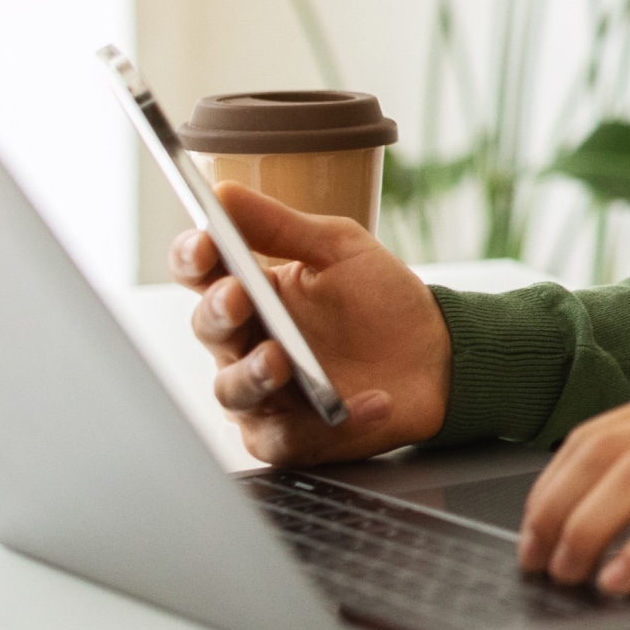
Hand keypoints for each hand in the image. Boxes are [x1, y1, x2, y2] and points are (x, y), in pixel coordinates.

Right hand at [168, 184, 451, 465]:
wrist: (434, 353)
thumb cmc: (381, 299)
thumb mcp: (340, 248)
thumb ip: (282, 226)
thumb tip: (224, 192)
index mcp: (252, 291)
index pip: (203, 273)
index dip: (194, 257)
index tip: (205, 241)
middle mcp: (247, 343)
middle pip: (209, 330)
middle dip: (218, 312)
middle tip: (238, 296)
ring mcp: (265, 394)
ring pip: (233, 391)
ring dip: (252, 375)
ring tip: (279, 358)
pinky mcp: (294, 436)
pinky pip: (290, 438)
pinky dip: (327, 422)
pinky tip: (369, 400)